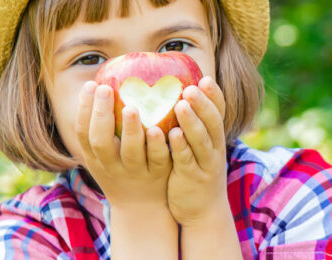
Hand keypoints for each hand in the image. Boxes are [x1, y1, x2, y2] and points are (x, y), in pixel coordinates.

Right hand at [75, 81, 172, 209]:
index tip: (91, 84)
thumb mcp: (104, 156)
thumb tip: (104, 85)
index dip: (83, 109)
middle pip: (101, 141)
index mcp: (96, 158)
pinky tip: (158, 130)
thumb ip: (103, 128)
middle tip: (106, 88)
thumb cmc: (121, 170)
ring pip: (130, 152)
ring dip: (129, 130)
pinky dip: (157, 145)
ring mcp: (135, 171)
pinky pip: (157, 159)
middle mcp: (112, 165)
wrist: (140, 207)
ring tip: (131, 108)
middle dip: (101, 114)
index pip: (83, 132)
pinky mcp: (158, 174)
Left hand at [167, 76, 227, 226]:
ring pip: (201, 141)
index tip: (204, 78)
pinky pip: (187, 161)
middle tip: (191, 87)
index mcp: (214, 138)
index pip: (219, 113)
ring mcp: (205, 165)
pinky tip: (172, 135)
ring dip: (192, 122)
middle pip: (212, 122)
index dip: (214, 96)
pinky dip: (181, 147)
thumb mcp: (198, 149)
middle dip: (203, 104)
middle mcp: (214, 149)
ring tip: (181, 105)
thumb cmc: (195, 171)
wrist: (203, 210)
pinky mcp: (192, 179)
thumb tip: (173, 99)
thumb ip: (190, 127)